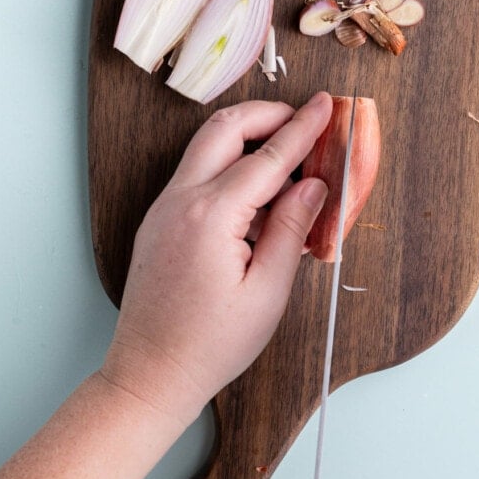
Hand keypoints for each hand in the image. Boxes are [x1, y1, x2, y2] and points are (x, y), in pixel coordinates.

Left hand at [100, 93, 331, 424]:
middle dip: (267, 115)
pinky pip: (196, 176)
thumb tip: (313, 186)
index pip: (268, 158)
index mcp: (210, 216)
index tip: (328, 104)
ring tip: (288, 163)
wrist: (150, 374)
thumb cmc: (210, 345)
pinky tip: (257, 199)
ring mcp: (163, 209)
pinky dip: (228, 168)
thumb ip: (291, 230)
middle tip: (304, 121)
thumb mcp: (266, 292)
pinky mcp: (159, 223)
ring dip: (246, 140)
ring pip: (206, 148)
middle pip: (225, 129)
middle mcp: (180, 201)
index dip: (303, 129)